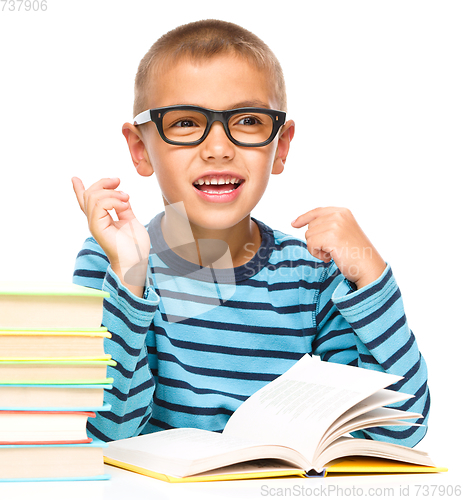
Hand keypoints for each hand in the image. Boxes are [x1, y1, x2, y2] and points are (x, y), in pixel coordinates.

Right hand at [72, 177, 150, 296]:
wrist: (136, 262)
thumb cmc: (135, 246)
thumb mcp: (130, 220)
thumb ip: (123, 208)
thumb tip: (121, 195)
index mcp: (101, 220)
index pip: (85, 202)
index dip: (79, 189)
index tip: (74, 178)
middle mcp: (95, 221)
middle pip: (89, 195)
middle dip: (103, 183)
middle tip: (118, 181)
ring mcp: (95, 224)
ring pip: (93, 197)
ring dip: (112, 193)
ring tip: (127, 198)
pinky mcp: (98, 227)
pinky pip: (100, 205)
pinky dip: (114, 201)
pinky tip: (125, 205)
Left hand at [291, 207, 385, 288]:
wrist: (369, 267)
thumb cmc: (356, 253)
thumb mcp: (343, 232)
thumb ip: (328, 225)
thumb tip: (304, 225)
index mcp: (343, 211)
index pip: (317, 211)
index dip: (303, 218)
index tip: (294, 223)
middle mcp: (339, 215)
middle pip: (310, 226)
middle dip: (316, 240)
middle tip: (332, 249)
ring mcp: (335, 225)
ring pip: (309, 236)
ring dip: (317, 248)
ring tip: (333, 252)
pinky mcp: (331, 237)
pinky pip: (311, 244)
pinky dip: (317, 254)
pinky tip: (330, 257)